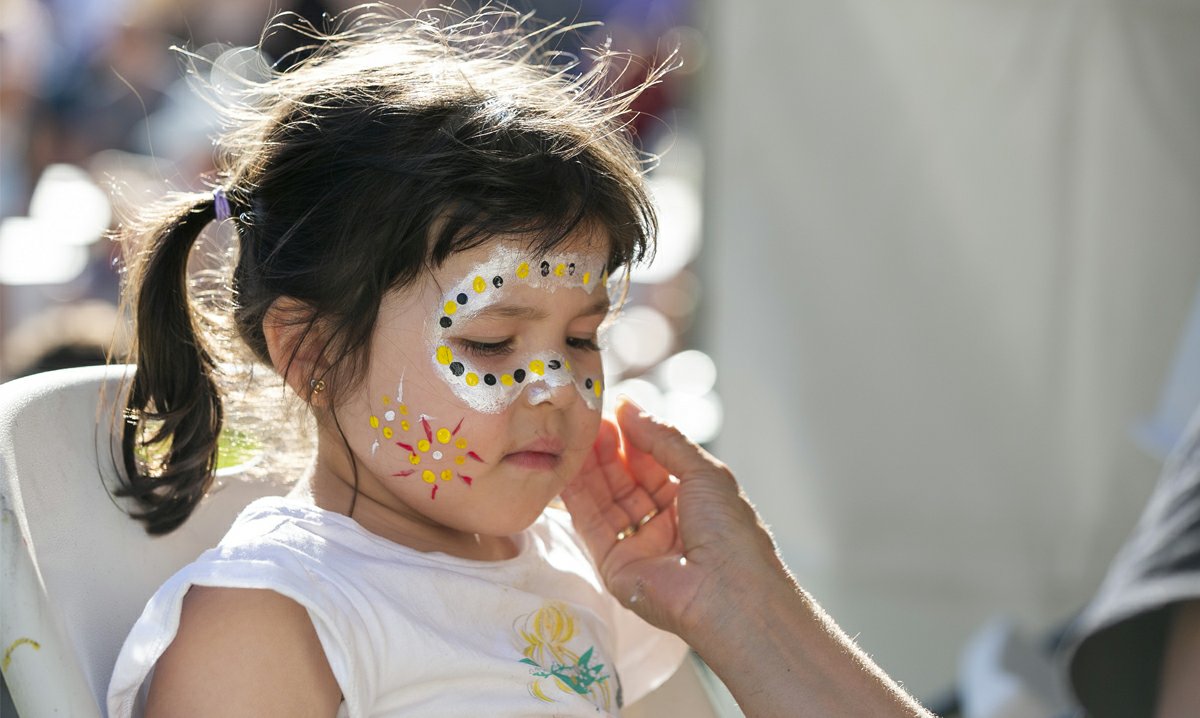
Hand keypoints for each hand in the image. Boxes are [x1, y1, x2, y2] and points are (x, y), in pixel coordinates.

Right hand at [562, 398, 790, 640]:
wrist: (729, 594)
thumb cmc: (730, 532)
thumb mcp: (704, 471)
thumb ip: (663, 438)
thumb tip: (629, 407)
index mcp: (694, 500)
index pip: (655, 462)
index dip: (635, 436)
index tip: (612, 410)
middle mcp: (666, 522)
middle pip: (628, 479)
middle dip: (609, 449)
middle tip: (590, 421)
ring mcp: (639, 545)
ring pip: (606, 500)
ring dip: (591, 468)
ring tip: (578, 438)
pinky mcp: (615, 565)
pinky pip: (592, 526)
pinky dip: (578, 497)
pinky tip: (568, 469)